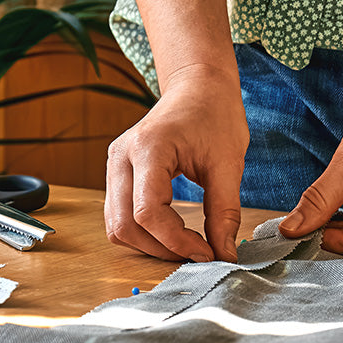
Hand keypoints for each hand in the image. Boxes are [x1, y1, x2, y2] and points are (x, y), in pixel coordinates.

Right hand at [105, 66, 248, 261]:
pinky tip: (172, 232)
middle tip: (198, 254)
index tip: (208, 252)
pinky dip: (142, 233)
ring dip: (149, 245)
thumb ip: (224, 212)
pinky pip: (119, 216)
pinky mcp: (117, 173)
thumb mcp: (228, 163)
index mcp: (148, 148)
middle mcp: (121, 157)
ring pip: (116, 226)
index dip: (176, 241)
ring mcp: (114, 165)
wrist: (198, 87)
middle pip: (124, 224)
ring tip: (185, 245)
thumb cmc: (214, 115)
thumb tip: (224, 254)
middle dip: (161, 249)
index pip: (148, 212)